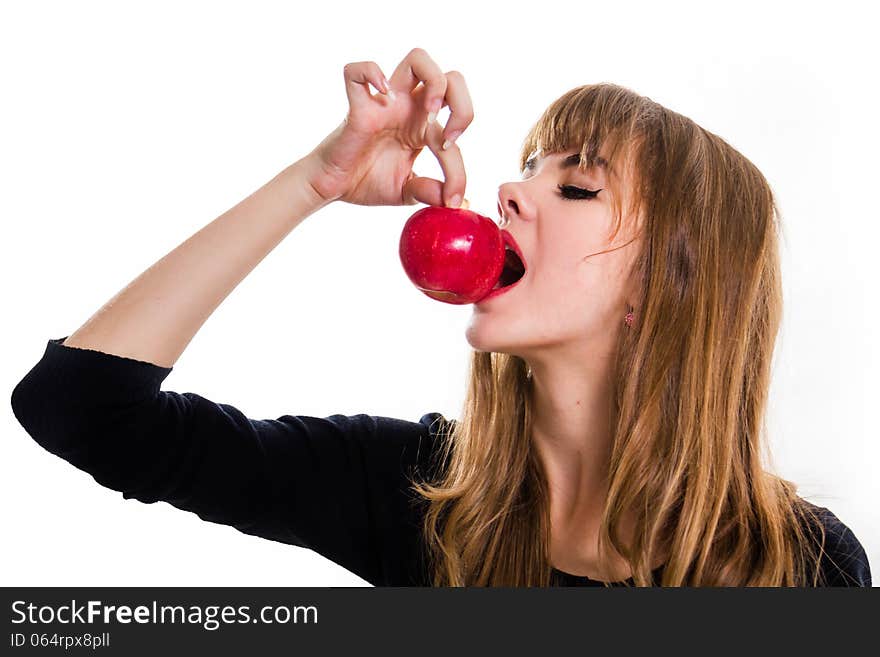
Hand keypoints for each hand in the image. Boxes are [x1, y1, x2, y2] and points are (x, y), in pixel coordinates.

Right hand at [302, 48, 472, 207]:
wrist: (333, 187)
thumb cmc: (366, 182)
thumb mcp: (405, 191)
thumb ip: (429, 191)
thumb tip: (458, 202)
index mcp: (423, 127)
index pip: (456, 133)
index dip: (460, 170)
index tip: (453, 198)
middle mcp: (408, 108)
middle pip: (452, 78)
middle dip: (462, 105)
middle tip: (450, 138)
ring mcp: (385, 103)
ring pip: (418, 59)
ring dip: (435, 82)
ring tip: (429, 114)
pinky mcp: (358, 106)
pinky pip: (358, 72)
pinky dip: (371, 74)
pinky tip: (383, 97)